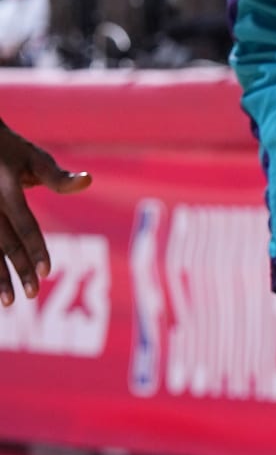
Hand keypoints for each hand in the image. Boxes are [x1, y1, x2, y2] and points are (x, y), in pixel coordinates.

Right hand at [0, 125, 90, 306]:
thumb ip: (59, 177)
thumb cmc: (11, 150)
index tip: (48, 272)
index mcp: (8, 189)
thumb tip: (88, 181)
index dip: (36, 249)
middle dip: (19, 270)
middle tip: (33, 295)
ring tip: (9, 303)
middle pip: (6, 243)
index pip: (25, 224)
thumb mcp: (34, 158)